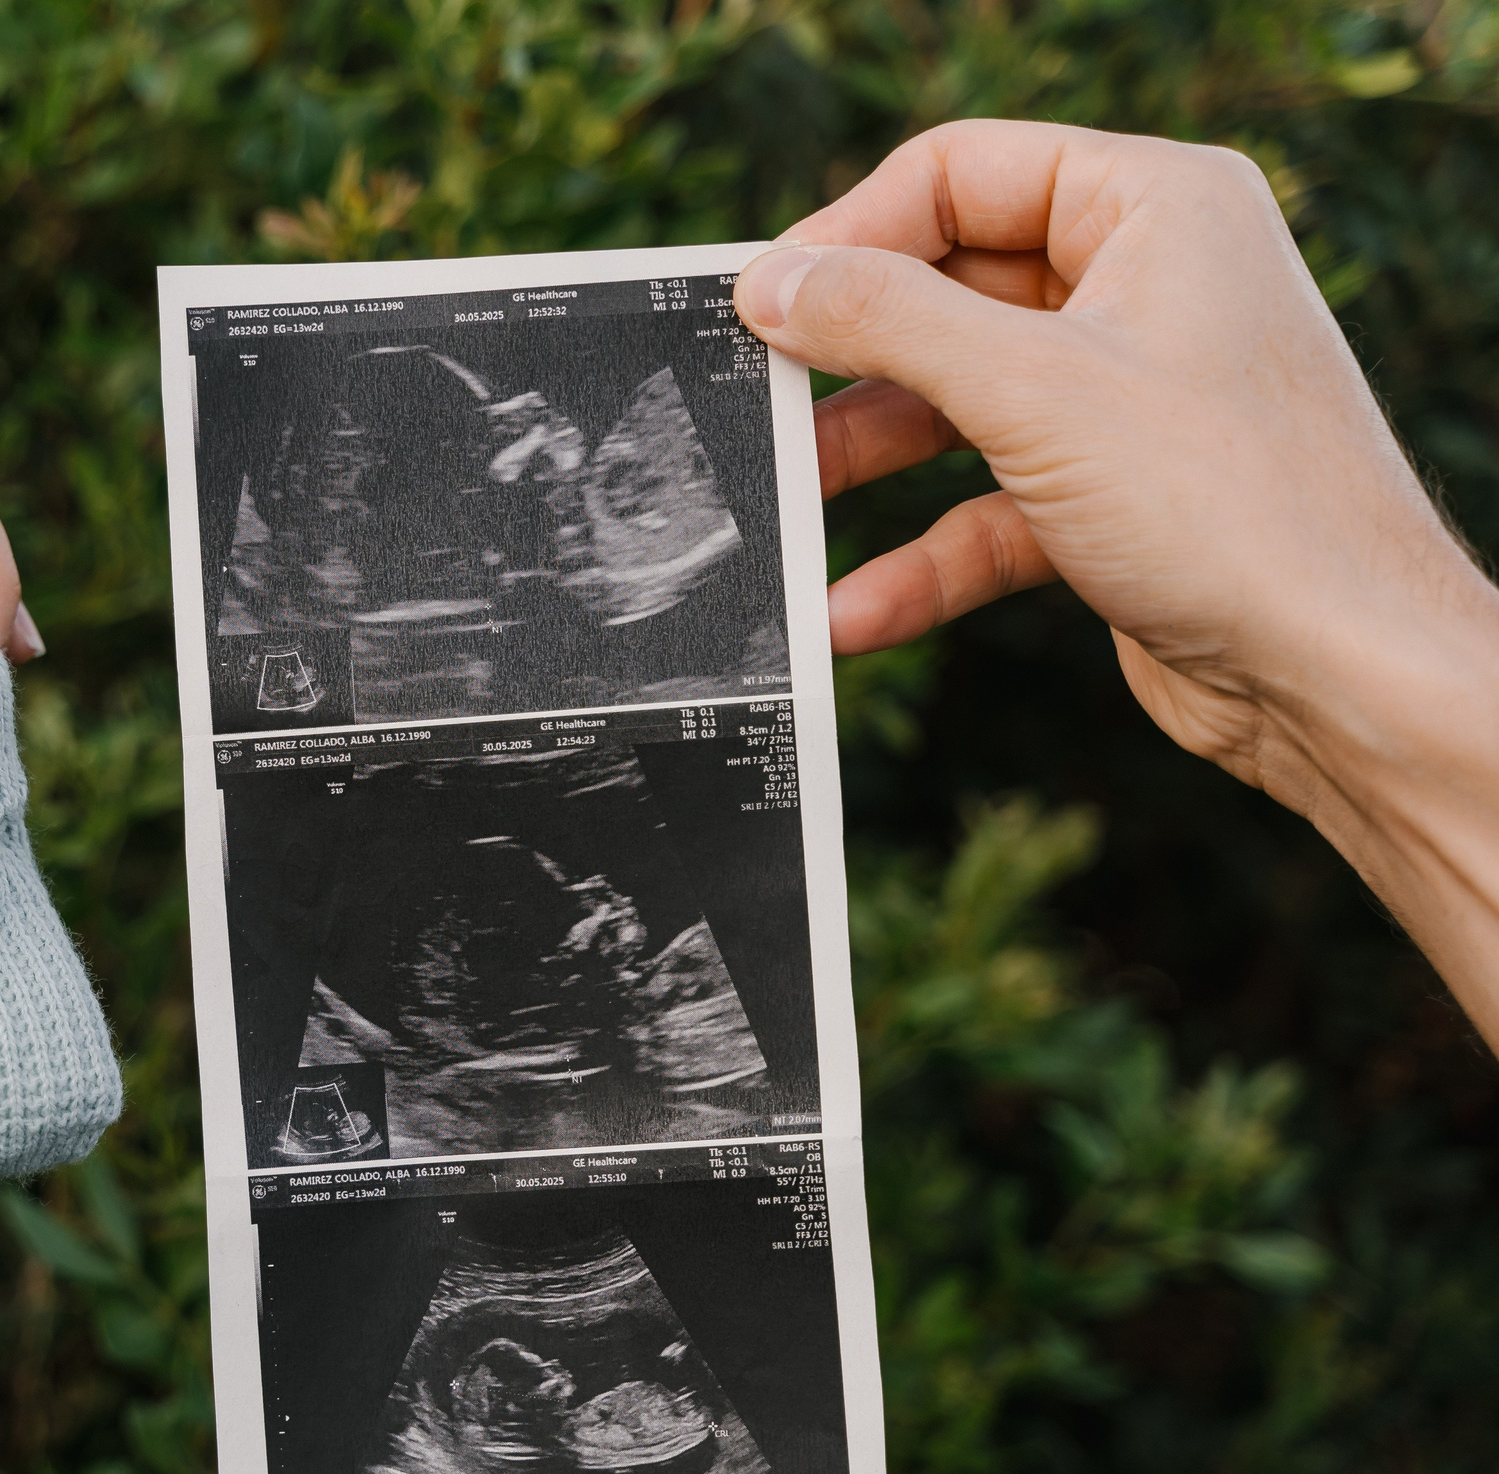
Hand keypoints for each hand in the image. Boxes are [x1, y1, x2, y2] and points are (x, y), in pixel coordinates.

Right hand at [733, 119, 1498, 1037]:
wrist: (1342, 675)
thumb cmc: (1230, 507)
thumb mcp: (1028, 392)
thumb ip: (885, 323)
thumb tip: (771, 284)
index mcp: (1154, 209)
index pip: (960, 173)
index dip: (851, 233)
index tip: (763, 305)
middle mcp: (1146, 287)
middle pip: (948, 290)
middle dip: (850, 360)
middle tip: (757, 403)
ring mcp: (1130, 396)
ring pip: (958, 403)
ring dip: (868, 461)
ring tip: (782, 505)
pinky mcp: (1114, 498)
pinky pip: (987, 508)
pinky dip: (920, 557)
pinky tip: (853, 610)